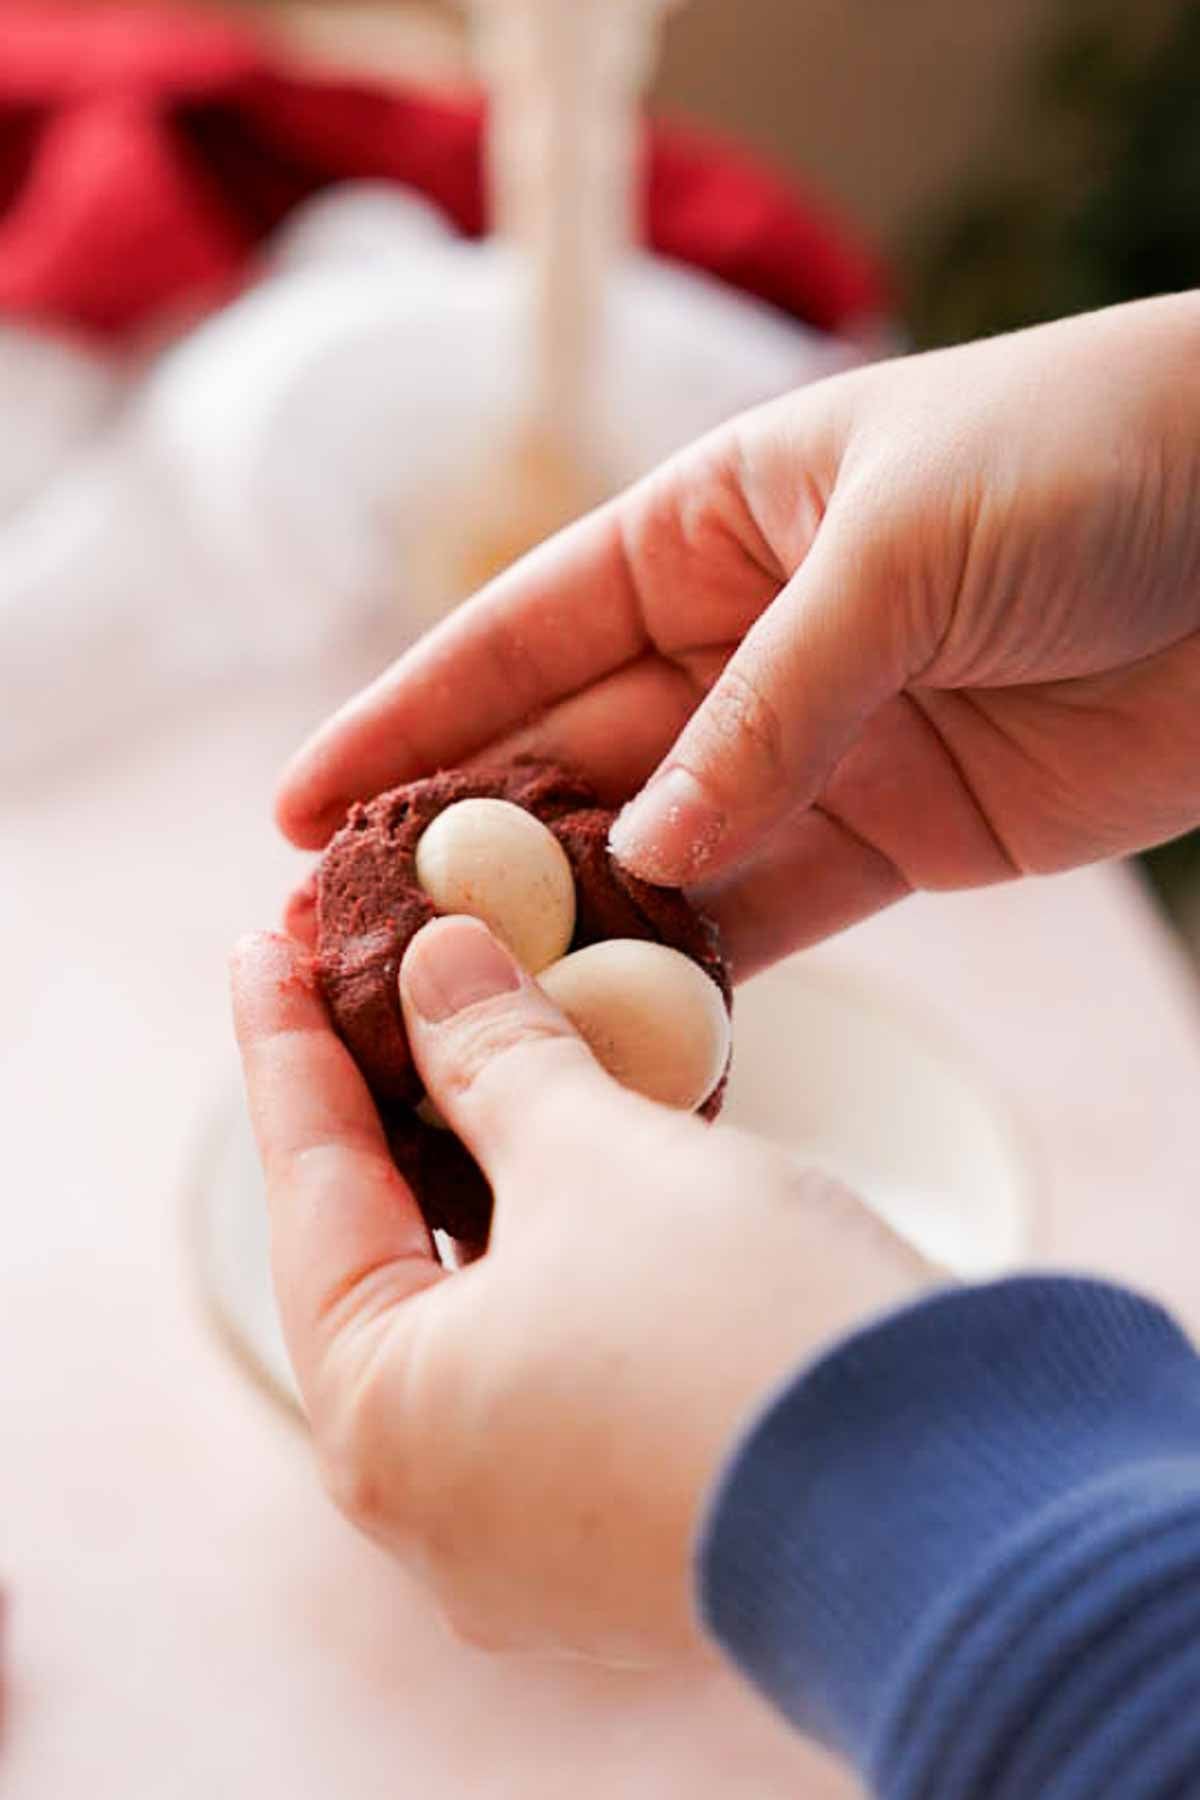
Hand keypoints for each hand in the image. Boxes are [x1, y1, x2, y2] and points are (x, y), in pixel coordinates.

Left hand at [231, 916, 932, 1660]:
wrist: (964, 1505)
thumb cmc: (740, 1331)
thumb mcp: (600, 1158)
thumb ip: (501, 1054)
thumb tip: (440, 963)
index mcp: (383, 1424)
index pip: (309, 1183)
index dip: (287, 1041)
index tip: (266, 938)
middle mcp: (440, 1503)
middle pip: (390, 1252)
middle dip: (392, 1106)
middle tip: (376, 982)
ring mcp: (540, 1531)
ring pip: (486, 1306)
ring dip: (490, 1174)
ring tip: (478, 1050)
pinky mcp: (638, 1520)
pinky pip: (563, 1355)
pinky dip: (562, 1249)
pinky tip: (583, 1161)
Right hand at [276, 294, 1199, 975]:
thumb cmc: (1083, 461)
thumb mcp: (899, 550)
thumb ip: (770, 707)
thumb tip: (646, 851)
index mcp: (711, 528)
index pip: (519, 634)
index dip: (405, 722)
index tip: (301, 806)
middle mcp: (741, 644)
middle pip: (571, 761)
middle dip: (471, 852)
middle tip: (366, 951)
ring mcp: (815, 748)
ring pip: (662, 855)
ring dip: (576, 931)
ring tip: (475, 1013)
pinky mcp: (900, 835)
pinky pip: (775, 913)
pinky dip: (706, 968)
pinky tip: (629, 1023)